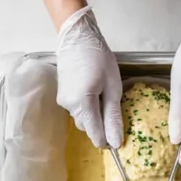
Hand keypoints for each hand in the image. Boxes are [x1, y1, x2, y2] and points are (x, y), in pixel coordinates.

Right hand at [56, 6, 122, 149]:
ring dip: (93, 115)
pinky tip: (93, 91)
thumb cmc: (100, 59)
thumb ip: (113, 116)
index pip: (95, 134)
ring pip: (82, 119)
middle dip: (101, 124)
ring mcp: (63, 102)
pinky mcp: (61, 97)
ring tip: (103, 95)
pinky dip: (86, 106)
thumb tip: (116, 142)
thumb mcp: (113, 87)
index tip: (118, 136)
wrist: (78, 38)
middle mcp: (69, 107)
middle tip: (113, 106)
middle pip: (88, 127)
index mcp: (83, 104)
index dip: (108, 138)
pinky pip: (76, 109)